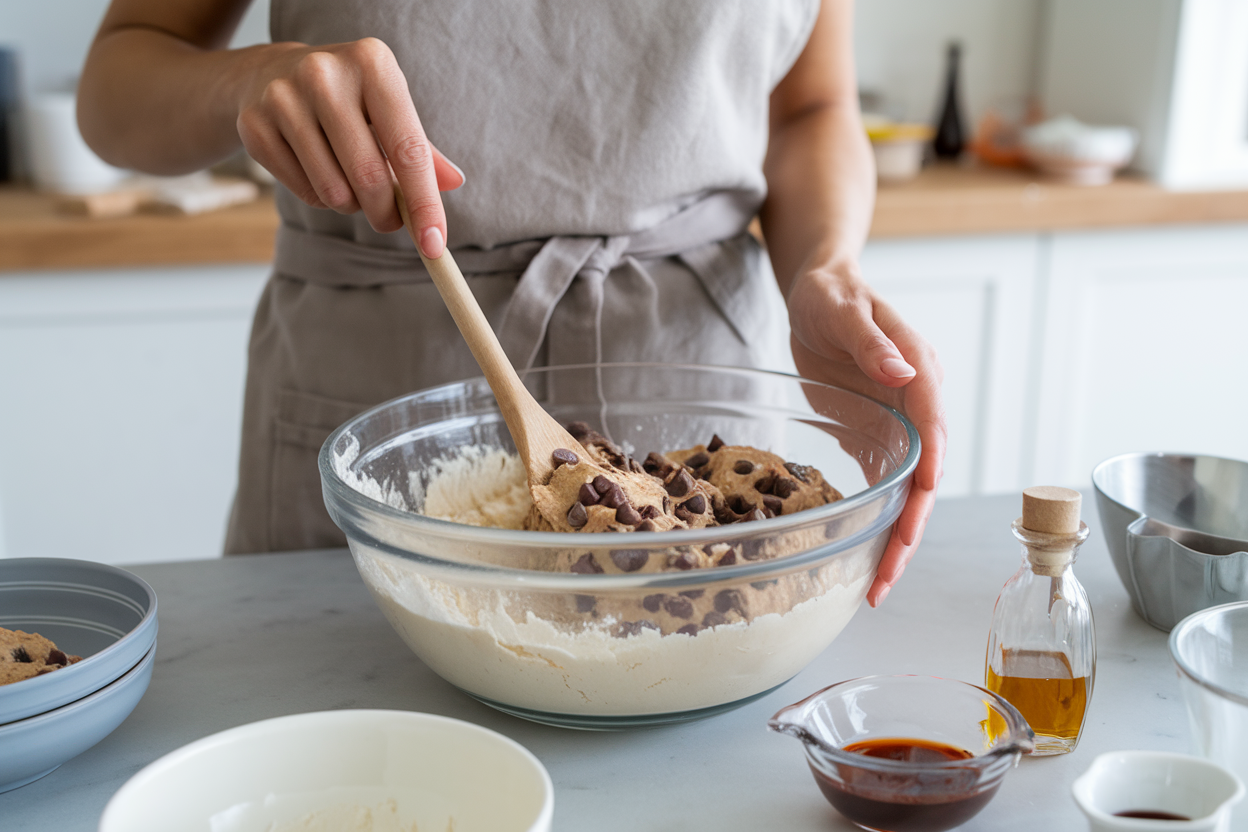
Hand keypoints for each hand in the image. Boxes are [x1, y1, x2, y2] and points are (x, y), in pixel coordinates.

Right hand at [236, 38, 463, 255]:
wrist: (270, 75)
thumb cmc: (349, 99)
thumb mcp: (389, 110)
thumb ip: (423, 150)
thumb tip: (453, 182)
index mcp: (372, 63)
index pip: (408, 149)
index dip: (425, 204)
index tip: (434, 245)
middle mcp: (325, 75)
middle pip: (370, 178)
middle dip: (386, 213)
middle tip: (389, 220)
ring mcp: (283, 98)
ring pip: (334, 192)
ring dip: (351, 205)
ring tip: (349, 182)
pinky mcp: (254, 125)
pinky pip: (304, 193)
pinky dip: (320, 198)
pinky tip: (317, 171)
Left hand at [786, 262, 945, 607]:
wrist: (819, 290)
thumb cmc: (832, 293)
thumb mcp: (843, 309)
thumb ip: (872, 342)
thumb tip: (904, 374)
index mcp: (918, 372)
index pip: (933, 428)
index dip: (929, 472)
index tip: (919, 509)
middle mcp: (916, 405)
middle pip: (925, 476)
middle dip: (911, 527)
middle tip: (889, 574)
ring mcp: (897, 425)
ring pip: (907, 492)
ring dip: (896, 538)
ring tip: (879, 585)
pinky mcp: (874, 436)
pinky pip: (883, 487)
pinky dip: (878, 523)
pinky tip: (866, 558)